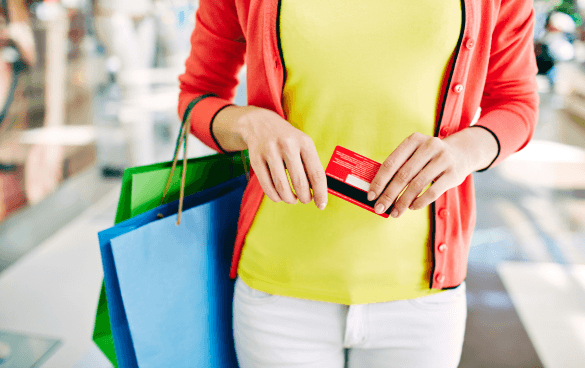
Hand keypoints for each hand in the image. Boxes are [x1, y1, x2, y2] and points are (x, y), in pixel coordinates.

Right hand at [232, 106, 327, 209]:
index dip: (320, 193)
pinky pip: (267, 185)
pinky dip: (274, 196)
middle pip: (299, 182)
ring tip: (292, 199)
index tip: (321, 205)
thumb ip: (311, 165)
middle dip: (304, 197)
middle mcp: (288, 145)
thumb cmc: (287, 139)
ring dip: (289, 199)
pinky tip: (279, 196)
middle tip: (305, 200)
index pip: (316, 173)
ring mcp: (270, 151)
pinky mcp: (256, 158)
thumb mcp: (303, 144)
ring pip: (282, 186)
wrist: (259, 123)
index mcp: (305, 142)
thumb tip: (319, 193)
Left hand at [366, 129, 496, 217]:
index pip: (391, 163)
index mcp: (413, 140)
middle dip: (389, 195)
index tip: (371, 196)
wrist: (462, 152)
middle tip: (380, 208)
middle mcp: (429, 146)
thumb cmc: (429, 157)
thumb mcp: (415, 153)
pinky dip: (420, 202)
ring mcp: (443, 159)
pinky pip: (433, 191)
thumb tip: (378, 191)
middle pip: (403, 175)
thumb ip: (399, 167)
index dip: (379, 181)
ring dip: (403, 202)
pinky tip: (412, 207)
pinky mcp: (454, 173)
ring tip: (395, 212)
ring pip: (417, 185)